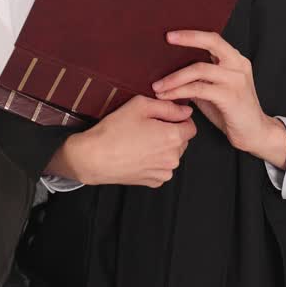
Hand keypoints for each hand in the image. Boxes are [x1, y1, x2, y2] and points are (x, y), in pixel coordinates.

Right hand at [52, 94, 196, 188]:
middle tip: (148, 127)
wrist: (94, 158)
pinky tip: (138, 154)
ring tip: (140, 141)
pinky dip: (154, 161)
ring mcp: (164, 172)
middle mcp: (173, 157)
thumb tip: (186, 110)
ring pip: (172, 155)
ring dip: (163, 147)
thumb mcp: (140, 105)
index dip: (180, 119)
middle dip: (170, 132)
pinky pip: (161, 168)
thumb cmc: (114, 130)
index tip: (166, 117)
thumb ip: (168, 106)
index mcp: (173, 137)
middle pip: (182, 141)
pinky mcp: (153, 182)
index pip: (191, 126)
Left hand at [153, 30, 284, 162]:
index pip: (214, 39)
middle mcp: (238, 65)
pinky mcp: (230, 96)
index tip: (171, 34)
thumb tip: (171, 69)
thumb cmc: (231, 111)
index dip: (192, 34)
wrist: (255, 133)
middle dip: (187, 38)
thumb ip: (200, 78)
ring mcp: (236, 80)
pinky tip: (167, 96)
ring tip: (157, 86)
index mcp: (235, 60)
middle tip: (167, 39)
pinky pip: (199, 89)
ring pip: (199, 69)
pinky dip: (179, 91)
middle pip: (212, 42)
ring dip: (174, 77)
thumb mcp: (214, 89)